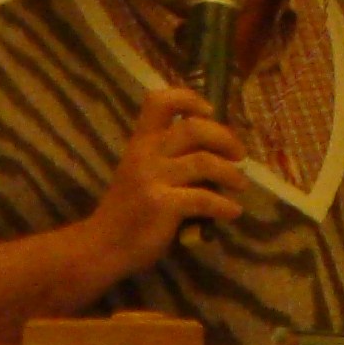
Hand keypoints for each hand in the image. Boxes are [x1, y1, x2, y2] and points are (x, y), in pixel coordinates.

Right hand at [83, 86, 246, 277]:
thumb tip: (215, 153)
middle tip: (239, 154)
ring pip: (204, 162)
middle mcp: (146, 154)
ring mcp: (153, 179)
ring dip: (231, 173)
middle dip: (224, 138)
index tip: (209, 111)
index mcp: (140, 142)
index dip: (188, 98)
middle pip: (193, 128)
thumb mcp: (141, 173)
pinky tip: (232, 212)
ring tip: (240, 184)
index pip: (160, 101)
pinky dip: (224, 205)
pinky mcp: (163, 205)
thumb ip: (169, 159)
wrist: (103, 246)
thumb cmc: (127, 210)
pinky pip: (204, 198)